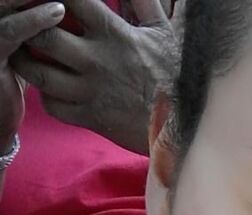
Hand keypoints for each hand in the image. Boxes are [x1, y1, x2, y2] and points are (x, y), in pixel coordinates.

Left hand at [9, 0, 176, 152]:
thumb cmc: (175, 76)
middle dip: (32, 27)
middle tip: (31, 26)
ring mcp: (90, 91)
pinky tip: (52, 89)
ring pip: (39, 71)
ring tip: (29, 54)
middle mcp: (97, 60)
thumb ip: (144, 2)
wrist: (183, 124)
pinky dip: (46, 96)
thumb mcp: (163, 32)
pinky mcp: (90, 117)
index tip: (54, 2)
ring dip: (28, 61)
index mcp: (113, 33)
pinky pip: (52, 105)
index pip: (70, 0)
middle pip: (43, 33)